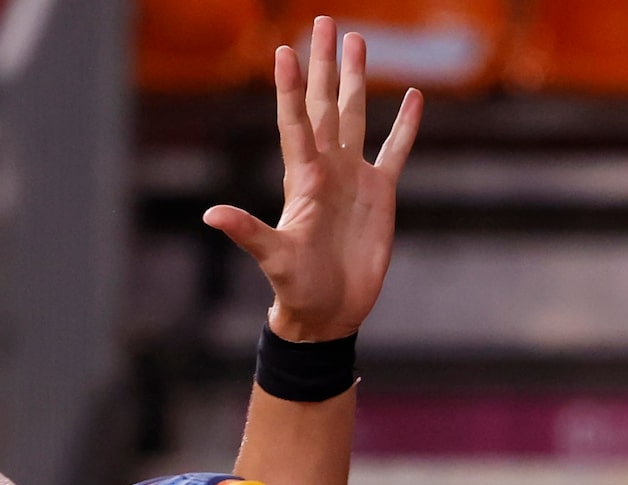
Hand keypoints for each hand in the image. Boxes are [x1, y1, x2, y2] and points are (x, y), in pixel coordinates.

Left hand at [208, 18, 421, 342]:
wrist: (328, 313)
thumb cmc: (297, 289)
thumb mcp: (273, 260)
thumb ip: (248, 233)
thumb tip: (213, 215)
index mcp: (303, 179)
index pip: (295, 122)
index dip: (290, 89)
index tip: (285, 51)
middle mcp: (327, 169)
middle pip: (325, 105)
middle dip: (324, 65)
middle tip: (325, 21)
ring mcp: (354, 178)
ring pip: (355, 117)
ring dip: (357, 80)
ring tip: (358, 42)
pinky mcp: (380, 195)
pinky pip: (395, 151)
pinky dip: (405, 126)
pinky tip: (414, 97)